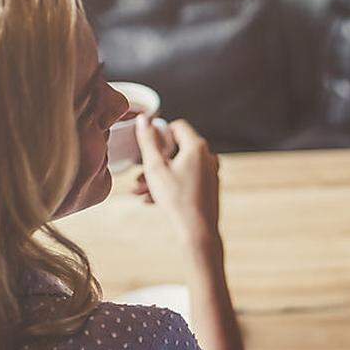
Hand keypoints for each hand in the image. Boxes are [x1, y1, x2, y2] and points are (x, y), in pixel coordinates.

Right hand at [133, 116, 220, 241]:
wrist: (197, 230)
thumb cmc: (176, 199)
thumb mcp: (155, 167)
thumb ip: (148, 140)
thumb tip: (144, 118)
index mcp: (197, 147)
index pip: (177, 126)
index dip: (160, 135)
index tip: (148, 151)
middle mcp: (209, 156)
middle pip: (177, 149)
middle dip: (155, 162)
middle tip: (138, 176)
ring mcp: (211, 172)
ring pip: (179, 167)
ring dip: (159, 177)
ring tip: (139, 191)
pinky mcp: (210, 187)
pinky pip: (187, 180)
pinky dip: (171, 185)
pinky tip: (151, 200)